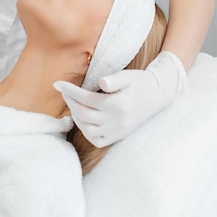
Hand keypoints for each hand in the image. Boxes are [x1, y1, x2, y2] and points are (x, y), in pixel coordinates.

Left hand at [54, 51, 186, 145]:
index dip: (69, 91)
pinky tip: (83, 119)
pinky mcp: (119, 135)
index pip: (86, 99)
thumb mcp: (127, 76)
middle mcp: (117, 120)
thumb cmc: (140, 81)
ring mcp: (118, 130)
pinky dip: (86, 131)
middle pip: (83, 114)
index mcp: (118, 103)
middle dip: (70, 101)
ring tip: (73, 103)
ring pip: (88, 130)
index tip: (58, 83)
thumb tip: (101, 82)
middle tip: (64, 91)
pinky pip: (98, 140)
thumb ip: (114, 80)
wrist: (158, 95)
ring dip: (76, 116)